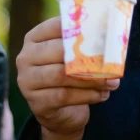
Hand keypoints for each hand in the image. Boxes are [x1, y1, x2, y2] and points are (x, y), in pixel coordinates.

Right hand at [16, 17, 118, 139]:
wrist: (59, 113)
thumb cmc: (69, 76)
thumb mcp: (72, 57)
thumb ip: (83, 44)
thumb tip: (114, 36)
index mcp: (34, 39)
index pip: (56, 26)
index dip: (81, 28)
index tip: (104, 32)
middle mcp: (25, 57)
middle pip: (59, 52)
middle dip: (89, 57)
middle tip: (112, 62)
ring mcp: (27, 81)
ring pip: (63, 75)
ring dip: (92, 79)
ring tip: (112, 82)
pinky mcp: (36, 102)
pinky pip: (65, 96)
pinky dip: (88, 95)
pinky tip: (103, 95)